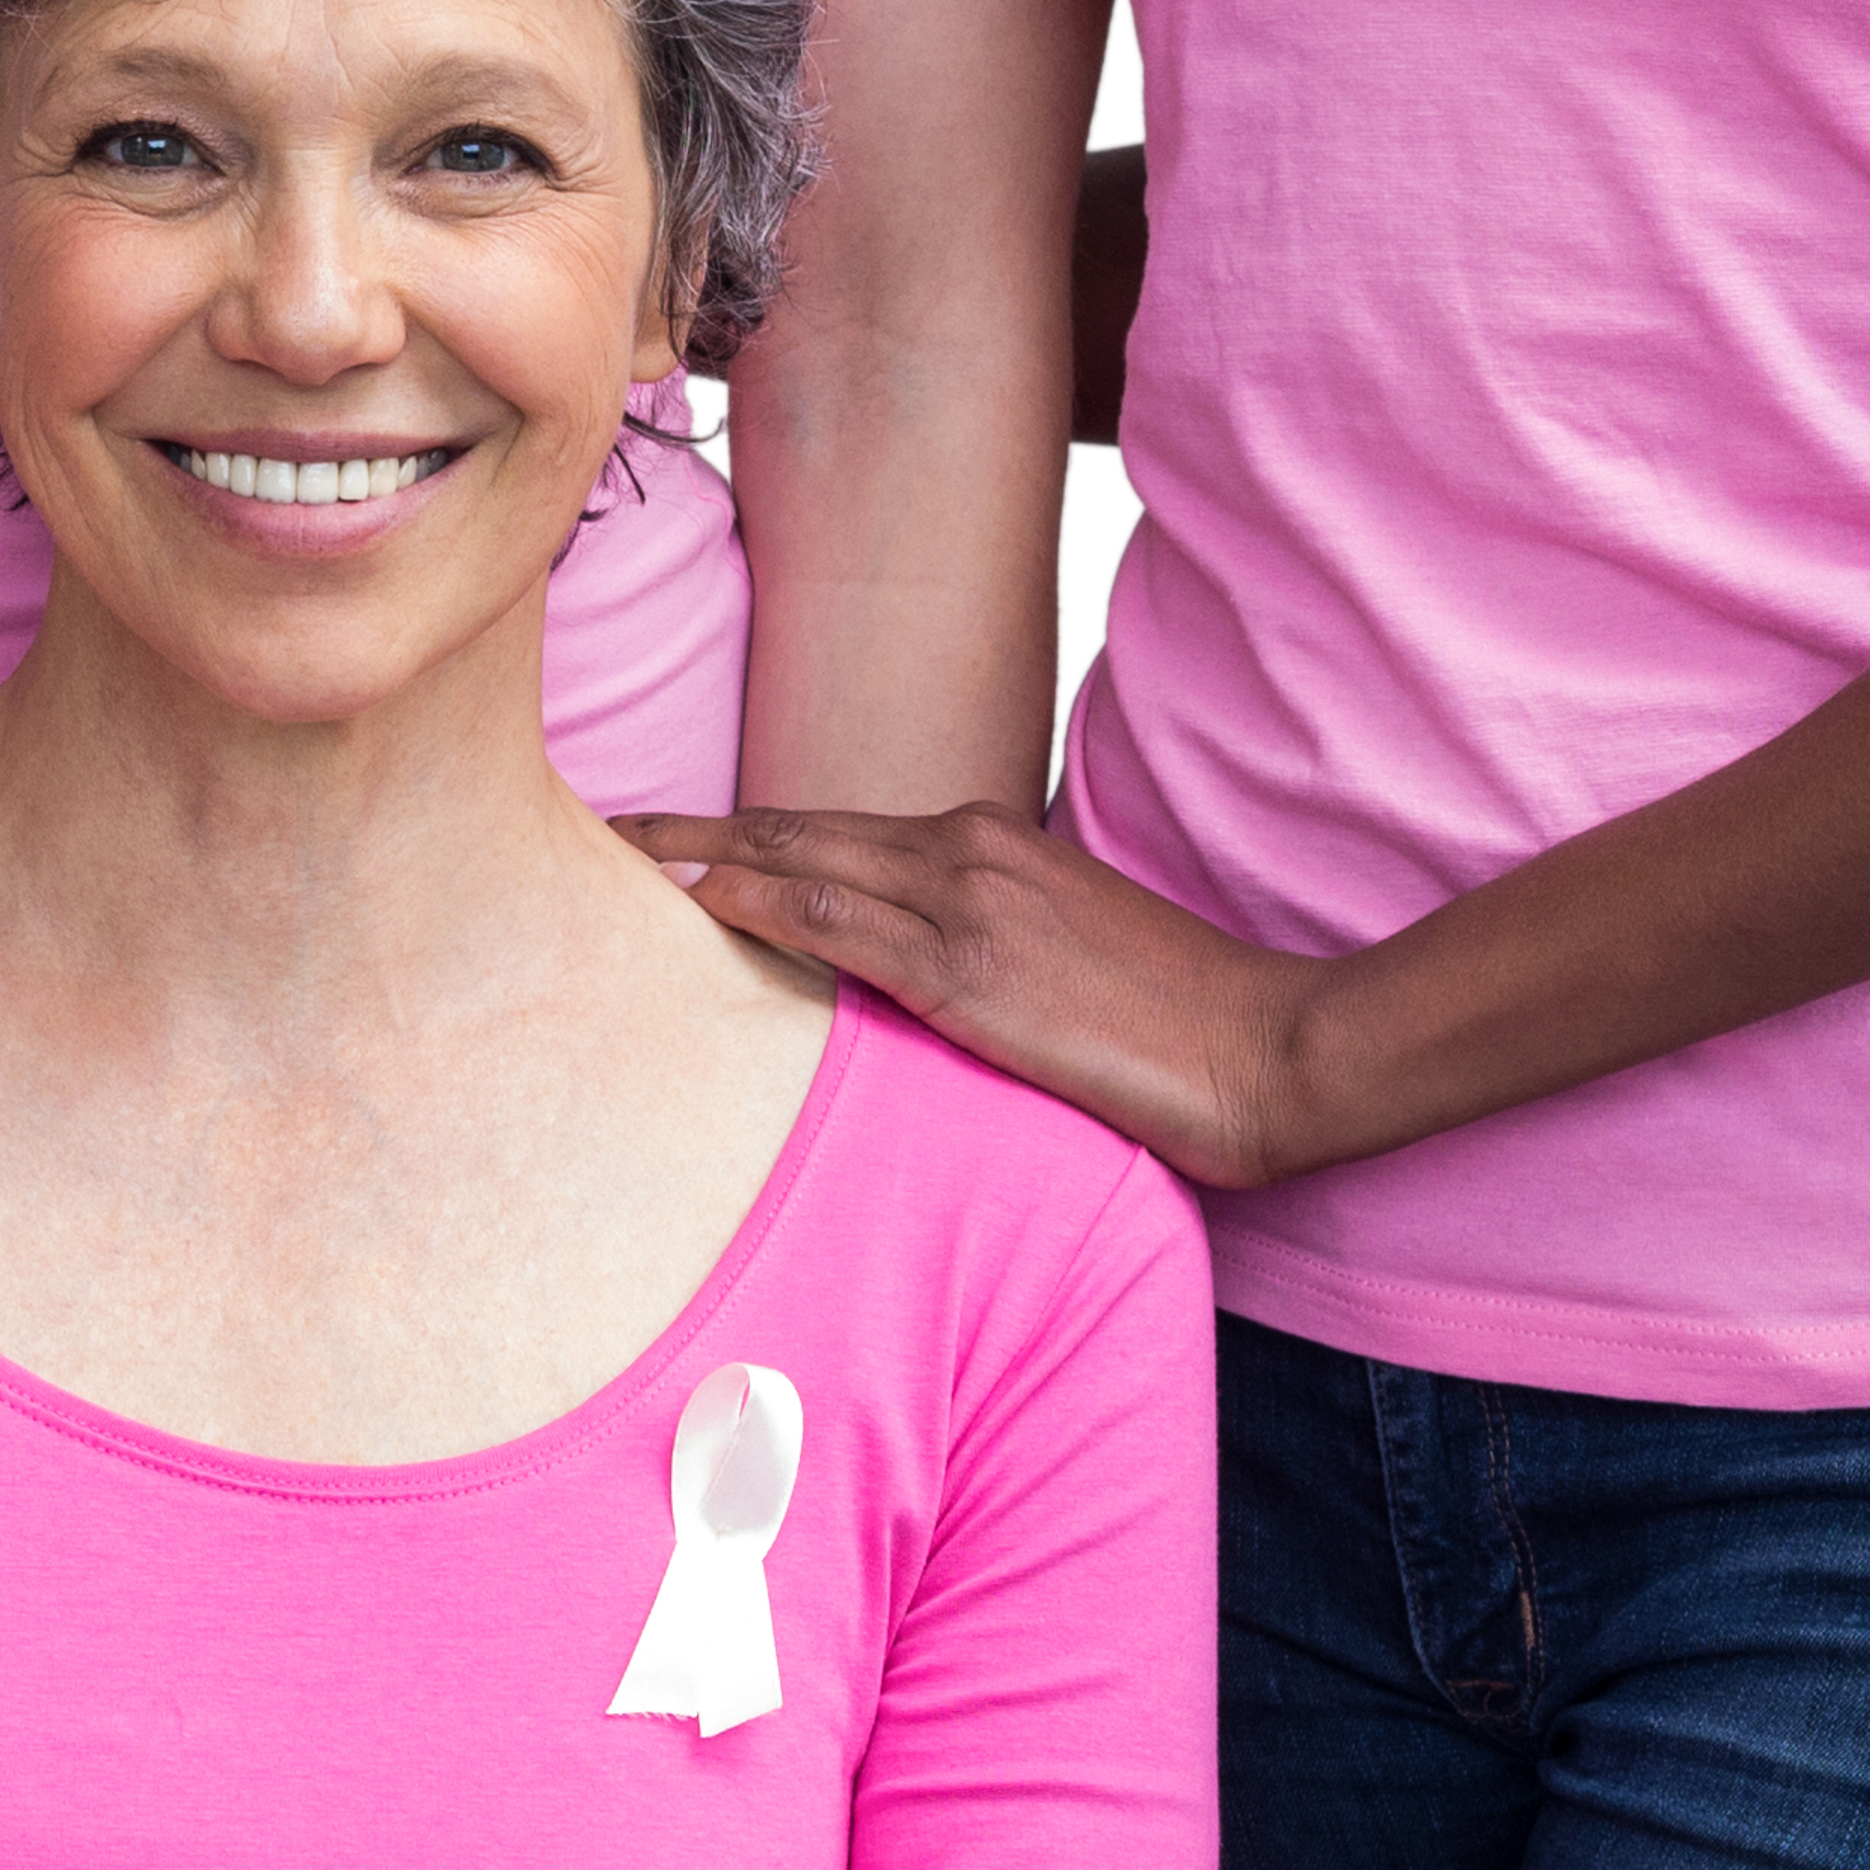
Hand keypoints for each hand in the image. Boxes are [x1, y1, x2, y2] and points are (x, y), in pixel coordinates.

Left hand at [617, 795, 1365, 1190]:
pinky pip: (837, 923)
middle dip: (689, 827)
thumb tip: (909, 970)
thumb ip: (981, 943)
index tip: (664, 834)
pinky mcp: (973, 971)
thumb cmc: (1178, 1018)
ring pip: (798, 860)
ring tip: (610, 855)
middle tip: (597, 821)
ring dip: (697, 856)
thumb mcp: (1064, 956)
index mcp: (987, 846)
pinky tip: (688, 898)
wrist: (1272, 1049)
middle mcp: (967, 854)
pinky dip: (754, 901)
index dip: (741, 832)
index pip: (833, 831)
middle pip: (793, 827)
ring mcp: (968, 905)